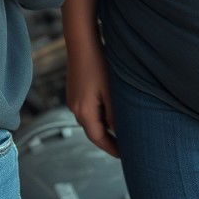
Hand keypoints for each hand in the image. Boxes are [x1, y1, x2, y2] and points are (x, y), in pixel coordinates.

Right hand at [66, 36, 118, 157]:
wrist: (81, 43)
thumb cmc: (98, 65)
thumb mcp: (111, 92)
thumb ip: (115, 115)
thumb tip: (119, 132)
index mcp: (84, 112)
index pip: (99, 139)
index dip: (112, 148)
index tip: (124, 156)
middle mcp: (75, 109)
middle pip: (93, 132)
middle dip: (108, 140)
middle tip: (124, 147)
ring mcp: (73, 100)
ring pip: (90, 120)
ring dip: (103, 127)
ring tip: (120, 130)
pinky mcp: (74, 92)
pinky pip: (87, 110)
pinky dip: (98, 115)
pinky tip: (109, 110)